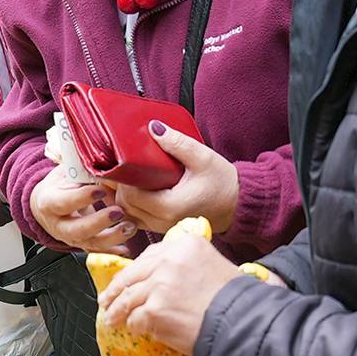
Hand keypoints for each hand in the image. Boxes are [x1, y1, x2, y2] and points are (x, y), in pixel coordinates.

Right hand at [31, 172, 136, 252]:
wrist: (48, 202)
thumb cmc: (59, 185)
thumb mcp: (65, 173)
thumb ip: (81, 170)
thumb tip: (106, 164)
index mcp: (49, 203)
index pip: (64, 203)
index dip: (82, 197)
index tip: (100, 190)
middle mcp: (58, 225)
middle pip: (77, 230)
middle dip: (99, 222)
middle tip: (119, 212)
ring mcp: (70, 238)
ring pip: (89, 243)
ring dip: (112, 238)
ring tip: (130, 227)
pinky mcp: (82, 245)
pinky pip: (97, 251)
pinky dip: (113, 251)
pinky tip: (126, 248)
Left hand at [97, 230, 241, 354]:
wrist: (242, 323)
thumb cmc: (235, 300)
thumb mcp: (214, 266)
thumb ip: (188, 265)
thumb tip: (165, 277)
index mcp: (185, 244)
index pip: (149, 255)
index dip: (135, 270)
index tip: (128, 279)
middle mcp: (170, 260)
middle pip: (133, 274)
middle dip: (117, 289)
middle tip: (108, 300)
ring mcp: (160, 284)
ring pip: (129, 297)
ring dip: (117, 310)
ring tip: (112, 318)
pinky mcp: (155, 309)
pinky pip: (136, 319)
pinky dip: (135, 327)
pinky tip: (136, 330)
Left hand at [110, 122, 239, 235]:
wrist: (237, 203)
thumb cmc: (223, 182)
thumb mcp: (202, 157)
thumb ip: (177, 143)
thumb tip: (153, 128)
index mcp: (170, 206)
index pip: (131, 196)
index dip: (122, 181)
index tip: (121, 164)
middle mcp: (164, 221)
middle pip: (126, 207)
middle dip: (119, 189)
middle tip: (120, 169)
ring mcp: (163, 227)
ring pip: (130, 216)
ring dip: (123, 199)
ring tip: (124, 179)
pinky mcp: (164, 227)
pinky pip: (139, 220)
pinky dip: (132, 207)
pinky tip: (133, 191)